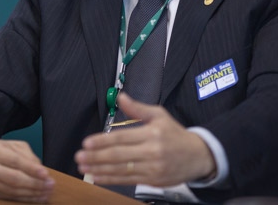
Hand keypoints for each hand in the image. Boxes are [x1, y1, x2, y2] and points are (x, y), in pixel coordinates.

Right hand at [0, 139, 54, 202]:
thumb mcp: (12, 145)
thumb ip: (27, 155)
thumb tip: (40, 169)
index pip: (16, 161)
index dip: (31, 169)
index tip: (46, 174)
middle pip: (14, 179)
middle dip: (35, 184)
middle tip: (50, 185)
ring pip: (13, 190)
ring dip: (33, 193)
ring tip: (47, 192)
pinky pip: (10, 197)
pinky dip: (25, 198)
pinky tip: (37, 197)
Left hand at [74, 93, 215, 186]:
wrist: (198, 156)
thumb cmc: (175, 134)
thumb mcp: (159, 115)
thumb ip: (138, 108)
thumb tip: (120, 96)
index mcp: (152, 133)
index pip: (122, 137)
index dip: (102, 141)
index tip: (87, 142)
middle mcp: (152, 151)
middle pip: (118, 155)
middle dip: (96, 156)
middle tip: (79, 156)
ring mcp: (152, 168)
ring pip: (121, 169)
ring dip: (99, 169)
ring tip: (83, 167)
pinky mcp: (152, 180)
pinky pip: (127, 180)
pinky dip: (110, 179)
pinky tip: (97, 177)